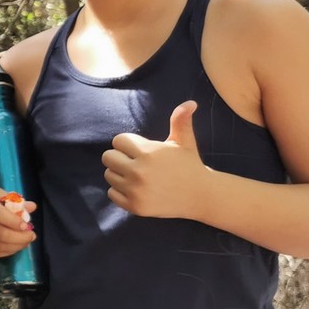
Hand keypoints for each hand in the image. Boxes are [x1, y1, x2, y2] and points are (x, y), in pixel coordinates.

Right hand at [0, 183, 34, 256]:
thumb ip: (11, 200)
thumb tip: (32, 207)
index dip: (15, 222)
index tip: (26, 225)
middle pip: (0, 234)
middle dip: (20, 238)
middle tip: (31, 235)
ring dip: (15, 246)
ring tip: (24, 241)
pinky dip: (4, 252)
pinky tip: (12, 247)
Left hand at [103, 100, 209, 218]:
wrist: (201, 196)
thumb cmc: (189, 165)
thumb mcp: (184, 142)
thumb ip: (181, 121)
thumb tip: (190, 103)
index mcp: (148, 153)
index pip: (118, 141)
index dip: (127, 144)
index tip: (139, 150)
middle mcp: (139, 171)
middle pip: (108, 157)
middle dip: (119, 157)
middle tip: (135, 163)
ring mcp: (136, 190)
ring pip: (108, 175)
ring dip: (119, 174)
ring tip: (138, 176)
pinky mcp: (135, 206)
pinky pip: (111, 193)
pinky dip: (120, 191)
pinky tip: (137, 189)